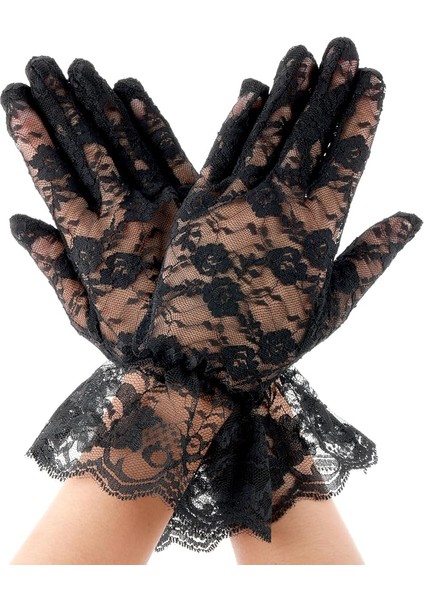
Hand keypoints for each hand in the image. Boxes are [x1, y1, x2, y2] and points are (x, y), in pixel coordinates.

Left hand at [140, 37, 420, 394]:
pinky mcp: (198, 206)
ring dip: (287, 90)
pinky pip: (221, 151)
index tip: (373, 78)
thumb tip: (411, 219)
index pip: (348, 155)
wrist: (198, 363)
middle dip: (330, 86)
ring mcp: (234, 200)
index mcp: (318, 228)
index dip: (362, 113)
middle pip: (310, 133)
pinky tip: (251, 90)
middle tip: (344, 47)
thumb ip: (370, 260)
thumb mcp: (331, 310)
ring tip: (302, 55)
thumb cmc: (270, 344)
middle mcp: (278, 204)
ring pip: (267, 132)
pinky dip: (237, 119)